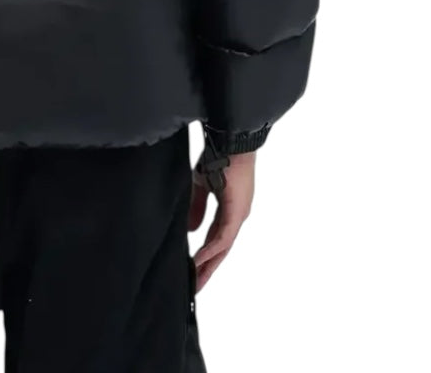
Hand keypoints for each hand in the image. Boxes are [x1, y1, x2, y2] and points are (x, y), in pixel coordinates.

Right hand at [188, 150, 255, 291]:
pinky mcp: (237, 213)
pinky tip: (198, 260)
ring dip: (209, 265)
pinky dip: (211, 250)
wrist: (230, 143)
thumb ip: (197, 207)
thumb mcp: (201, 185)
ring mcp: (238, 216)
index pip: (215, 239)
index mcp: (228, 211)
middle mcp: (236, 217)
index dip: (204, 256)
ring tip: (196, 281)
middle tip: (195, 287)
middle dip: (207, 269)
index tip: (192, 269)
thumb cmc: (217, 158)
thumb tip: (192, 230)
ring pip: (223, 248)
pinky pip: (223, 238)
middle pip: (221, 250)